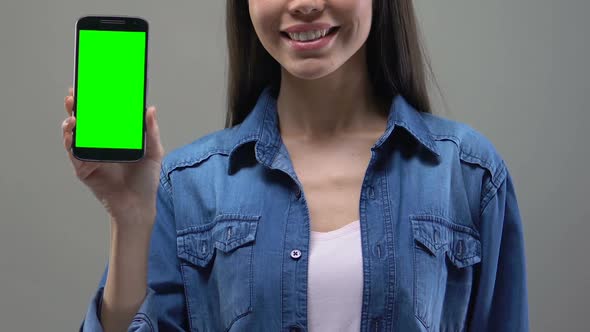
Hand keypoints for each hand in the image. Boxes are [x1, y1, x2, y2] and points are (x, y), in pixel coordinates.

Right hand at [61, 88, 163, 225]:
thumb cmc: (146, 181)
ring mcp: (90, 157)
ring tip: (74, 114)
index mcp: (114, 139)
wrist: (139, 206)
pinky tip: (73, 133)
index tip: (91, 86)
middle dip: (76, 107)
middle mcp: (99, 146)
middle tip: (75, 94)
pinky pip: (73, 154)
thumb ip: (151, 131)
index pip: (101, 116)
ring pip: (73, 135)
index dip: (94, 102)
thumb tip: (150, 108)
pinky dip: (71, 142)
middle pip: (83, 122)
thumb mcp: (153, 152)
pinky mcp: (84, 170)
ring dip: (70, 122)